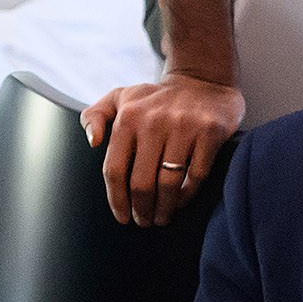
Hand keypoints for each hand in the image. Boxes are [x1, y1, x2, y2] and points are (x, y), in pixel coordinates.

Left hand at [82, 74, 242, 226]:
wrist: (203, 80)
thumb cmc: (157, 98)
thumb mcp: (121, 97)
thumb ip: (95, 116)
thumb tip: (92, 142)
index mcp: (128, 117)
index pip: (115, 169)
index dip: (116, 200)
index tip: (122, 217)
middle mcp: (154, 121)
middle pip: (141, 183)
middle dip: (141, 210)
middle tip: (144, 221)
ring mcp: (184, 126)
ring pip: (169, 184)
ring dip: (164, 208)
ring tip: (162, 217)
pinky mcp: (210, 131)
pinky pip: (197, 175)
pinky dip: (187, 194)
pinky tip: (181, 201)